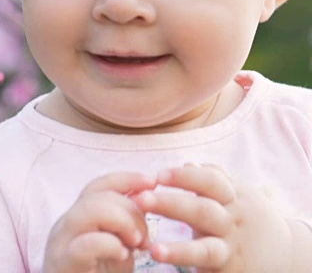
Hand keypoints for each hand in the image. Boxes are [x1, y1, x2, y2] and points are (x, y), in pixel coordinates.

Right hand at [44, 172, 155, 272]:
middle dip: (131, 209)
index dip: (127, 179)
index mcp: (79, 217)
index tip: (152, 181)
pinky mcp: (63, 263)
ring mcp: (61, 243)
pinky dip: (109, 245)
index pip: (100, 185)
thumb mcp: (117, 247)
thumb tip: (148, 195)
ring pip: (89, 211)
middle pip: (98, 195)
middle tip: (145, 236)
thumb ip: (126, 223)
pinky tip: (124, 256)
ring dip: (122, 223)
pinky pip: (85, 244)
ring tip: (136, 244)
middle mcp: (66, 225)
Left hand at [134, 164, 293, 271]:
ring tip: (153, 250)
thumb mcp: (236, 194)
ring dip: (179, 251)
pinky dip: (186, 268)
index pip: (210, 181)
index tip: (157, 175)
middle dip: (171, 205)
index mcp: (232, 197)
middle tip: (140, 200)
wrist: (284, 253)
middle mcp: (232, 222)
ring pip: (206, 250)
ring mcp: (230, 249)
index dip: (184, 177)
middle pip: (202, 212)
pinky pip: (206, 270)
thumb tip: (186, 163)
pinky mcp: (227, 271)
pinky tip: (164, 266)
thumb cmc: (245, 216)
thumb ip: (212, 179)